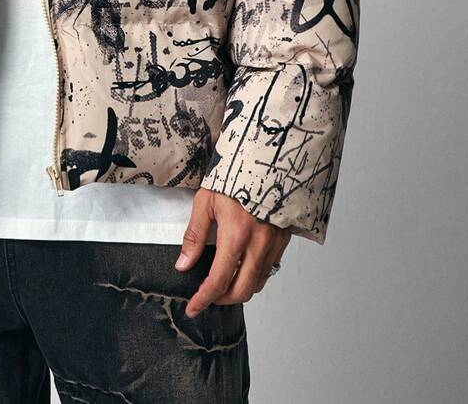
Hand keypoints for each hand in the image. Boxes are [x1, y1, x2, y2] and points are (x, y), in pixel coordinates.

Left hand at [174, 188, 290, 316]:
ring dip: (239, 290)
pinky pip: (269, 270)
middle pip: (242, 291)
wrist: (267, 160)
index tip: (193, 307)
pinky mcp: (283, 241)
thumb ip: (195, 235)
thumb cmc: (234, 176)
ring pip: (258, 284)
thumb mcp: (206, 201)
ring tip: (223, 282)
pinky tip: (242, 268)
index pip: (219, 280)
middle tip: (207, 295)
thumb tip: (184, 264)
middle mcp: (258, 244)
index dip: (204, 298)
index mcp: (236, 234)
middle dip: (222, 299)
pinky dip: (254, 277)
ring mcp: (274, 244)